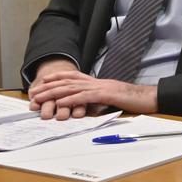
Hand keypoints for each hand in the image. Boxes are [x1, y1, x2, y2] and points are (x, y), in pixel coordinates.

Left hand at [29, 67, 158, 117]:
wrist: (147, 97)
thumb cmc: (131, 99)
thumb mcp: (111, 98)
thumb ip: (98, 99)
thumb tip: (86, 105)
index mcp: (97, 82)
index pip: (73, 76)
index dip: (57, 77)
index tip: (42, 81)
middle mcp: (96, 82)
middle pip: (67, 82)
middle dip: (49, 87)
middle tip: (33, 93)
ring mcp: (100, 87)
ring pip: (72, 88)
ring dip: (53, 93)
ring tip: (40, 98)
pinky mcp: (105, 95)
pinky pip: (84, 97)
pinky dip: (70, 99)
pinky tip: (60, 103)